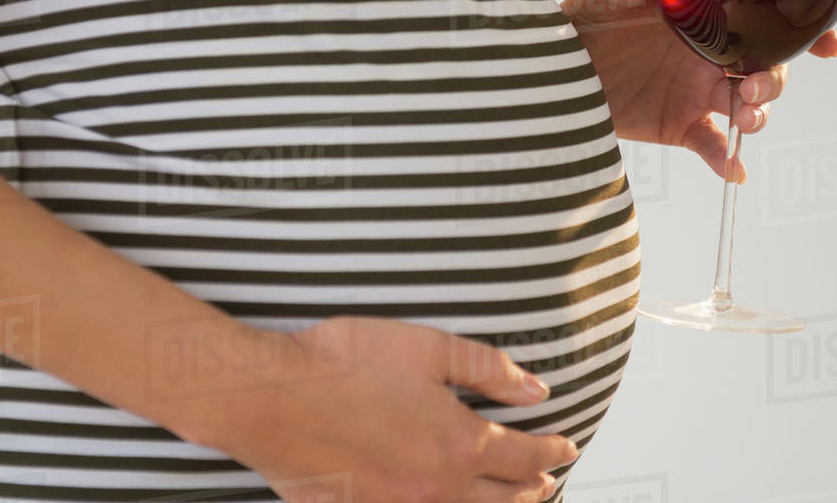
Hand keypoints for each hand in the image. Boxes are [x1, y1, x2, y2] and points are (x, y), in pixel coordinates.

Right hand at [203, 318, 575, 502]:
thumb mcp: (429, 348)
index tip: (566, 445)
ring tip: (514, 500)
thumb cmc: (344, 364)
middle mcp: (436, 487)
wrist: (271, 398)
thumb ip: (489, 369)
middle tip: (549, 479)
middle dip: (533, 488)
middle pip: (503, 498)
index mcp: (459, 444)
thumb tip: (537, 390)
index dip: (551, 450)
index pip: (524, 456)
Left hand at [561, 0, 836, 181]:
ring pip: (748, 105)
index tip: (826, 45)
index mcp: (704, 16)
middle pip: (767, 67)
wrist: (555, 69)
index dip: (802, 31)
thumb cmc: (584, 21)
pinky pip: (714, 146)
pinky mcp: (680, 125)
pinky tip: (734, 171)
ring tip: (747, 118)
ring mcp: (699, 91)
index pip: (762, 19)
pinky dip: (727, 160)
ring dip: (758, 113)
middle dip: (775, 78)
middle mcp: (711, 54)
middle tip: (751, 85)